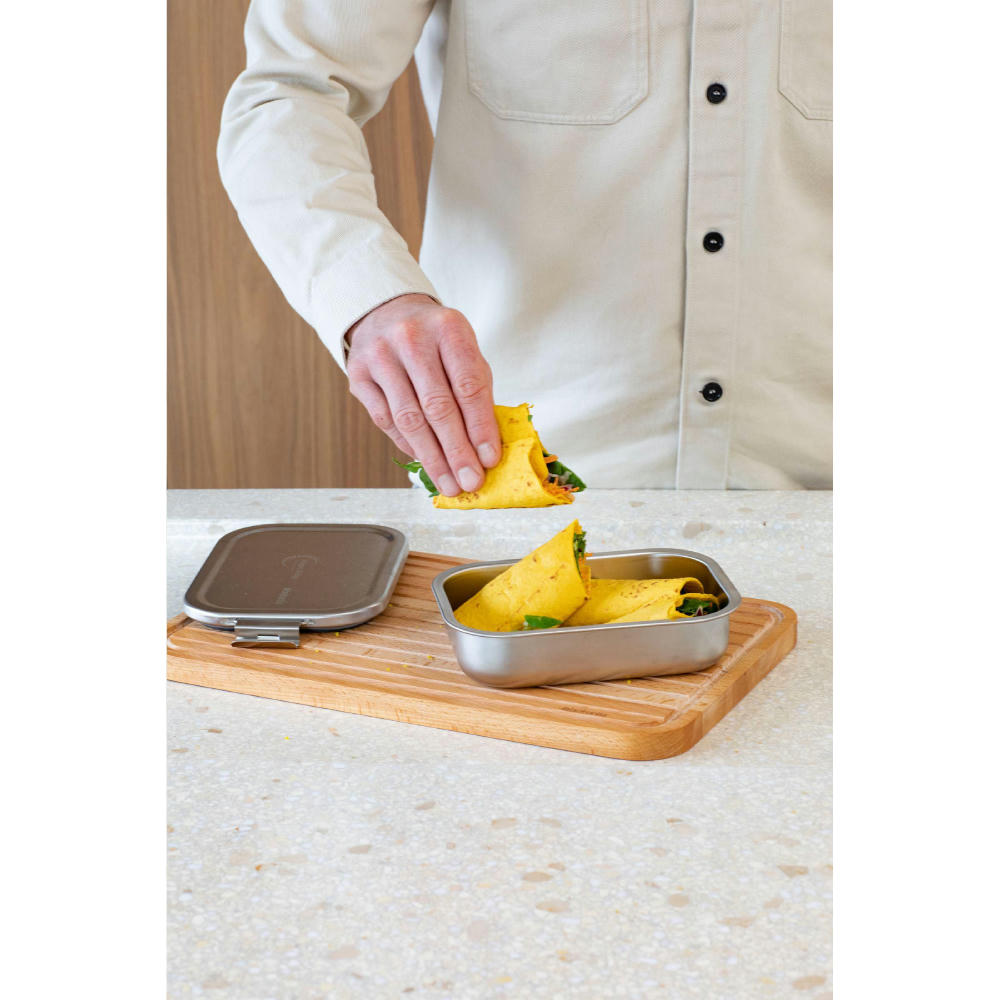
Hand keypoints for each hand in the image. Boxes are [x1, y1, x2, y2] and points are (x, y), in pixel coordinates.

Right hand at [345, 294, 500, 495]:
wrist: (386, 313)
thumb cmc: (435, 340)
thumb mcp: (463, 350)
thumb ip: (476, 391)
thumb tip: (485, 448)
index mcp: (448, 327)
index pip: (468, 386)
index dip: (480, 427)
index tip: (490, 459)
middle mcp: (411, 338)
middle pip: (437, 406)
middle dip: (457, 451)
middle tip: (470, 482)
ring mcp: (380, 356)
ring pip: (409, 419)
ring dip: (432, 458)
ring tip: (449, 483)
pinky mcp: (358, 374)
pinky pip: (385, 421)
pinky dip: (408, 446)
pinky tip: (424, 461)